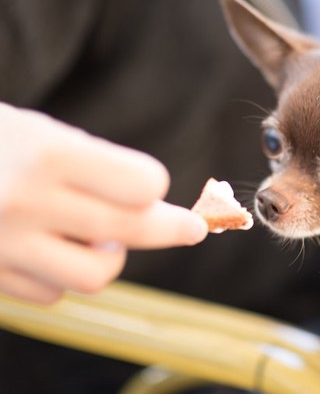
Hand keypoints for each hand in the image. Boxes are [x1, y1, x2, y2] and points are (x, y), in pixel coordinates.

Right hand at [0, 103, 207, 303]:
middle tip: (192, 229)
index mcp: (45, 152)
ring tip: (97, 239)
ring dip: (109, 260)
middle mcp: (25, 201)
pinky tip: (49, 249)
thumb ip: (94, 168)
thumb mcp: (38, 132)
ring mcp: (2, 245)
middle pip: (130, 231)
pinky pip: (51, 294)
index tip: (149, 185)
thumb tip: (156, 207)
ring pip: (95, 277)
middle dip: (173, 229)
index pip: (140, 184)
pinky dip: (63, 276)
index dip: (151, 185)